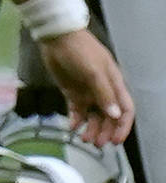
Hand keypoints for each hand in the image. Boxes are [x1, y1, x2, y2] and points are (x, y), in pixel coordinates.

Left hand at [38, 28, 134, 145]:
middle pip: (109, 117)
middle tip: (97, 143)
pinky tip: (72, 128)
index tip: (116, 140)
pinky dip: (76, 121)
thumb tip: (115, 115)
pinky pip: (77, 112)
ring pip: (93, 117)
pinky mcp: (72, 93)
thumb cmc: (80, 51)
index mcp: (114, 85)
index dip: (123, 126)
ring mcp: (87, 93)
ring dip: (92, 129)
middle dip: (106, 131)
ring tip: (85, 139)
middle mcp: (103, 92)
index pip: (125, 110)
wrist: (56, 38)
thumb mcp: (94, 71)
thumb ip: (104, 93)